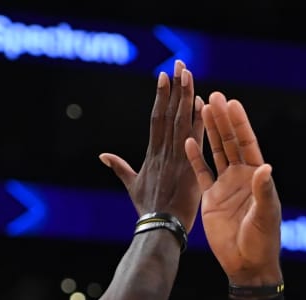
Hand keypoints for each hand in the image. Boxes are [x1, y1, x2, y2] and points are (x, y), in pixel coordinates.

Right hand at [100, 60, 205, 230]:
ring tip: (188, 73)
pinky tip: (202, 103)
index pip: (157, 118)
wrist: (158, 230)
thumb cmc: (147, 211)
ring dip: (185, 96)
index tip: (164, 76)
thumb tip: (103, 156)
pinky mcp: (189, 169)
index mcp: (151, 154)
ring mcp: (176, 159)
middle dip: (174, 87)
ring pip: (181, 121)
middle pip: (169, 113)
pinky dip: (197, 122)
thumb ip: (119, 168)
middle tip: (179, 63)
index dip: (161, 97)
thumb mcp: (131, 187)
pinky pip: (194, 141)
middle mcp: (163, 152)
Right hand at [187, 93, 282, 285]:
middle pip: (231, 142)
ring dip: (210, 131)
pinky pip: (202, 173)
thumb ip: (263, 191)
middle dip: (223, 120)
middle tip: (214, 96)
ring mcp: (226, 185)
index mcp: (257, 177)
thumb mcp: (265, 214)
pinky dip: (195, 157)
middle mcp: (242, 177)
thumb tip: (266, 167)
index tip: (232, 103)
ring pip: (217, 152)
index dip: (240, 124)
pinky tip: (189, 140)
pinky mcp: (212, 197)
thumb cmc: (262, 241)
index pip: (248, 144)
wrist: (246, 263)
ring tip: (202, 108)